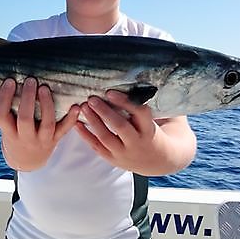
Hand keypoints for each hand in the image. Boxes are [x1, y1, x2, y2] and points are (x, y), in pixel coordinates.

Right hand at [0, 77, 78, 170]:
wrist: (27, 161)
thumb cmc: (14, 136)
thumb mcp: (6, 127)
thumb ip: (8, 110)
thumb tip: (10, 80)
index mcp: (9, 133)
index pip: (1, 115)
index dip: (4, 98)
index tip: (10, 81)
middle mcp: (25, 138)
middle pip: (25, 119)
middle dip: (27, 99)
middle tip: (30, 80)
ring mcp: (42, 140)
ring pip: (47, 124)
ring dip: (47, 105)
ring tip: (44, 88)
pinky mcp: (55, 140)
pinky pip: (64, 130)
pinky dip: (72, 119)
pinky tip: (76, 106)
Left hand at [76, 90, 195, 174]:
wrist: (158, 162)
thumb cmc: (156, 132)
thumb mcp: (162, 120)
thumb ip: (154, 102)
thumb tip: (149, 76)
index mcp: (150, 131)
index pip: (139, 114)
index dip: (125, 102)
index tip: (110, 92)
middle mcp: (137, 143)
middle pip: (120, 126)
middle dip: (105, 112)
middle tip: (91, 98)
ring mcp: (123, 153)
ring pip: (105, 137)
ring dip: (93, 121)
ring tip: (82, 107)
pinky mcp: (112, 159)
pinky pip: (97, 147)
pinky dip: (85, 135)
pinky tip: (77, 123)